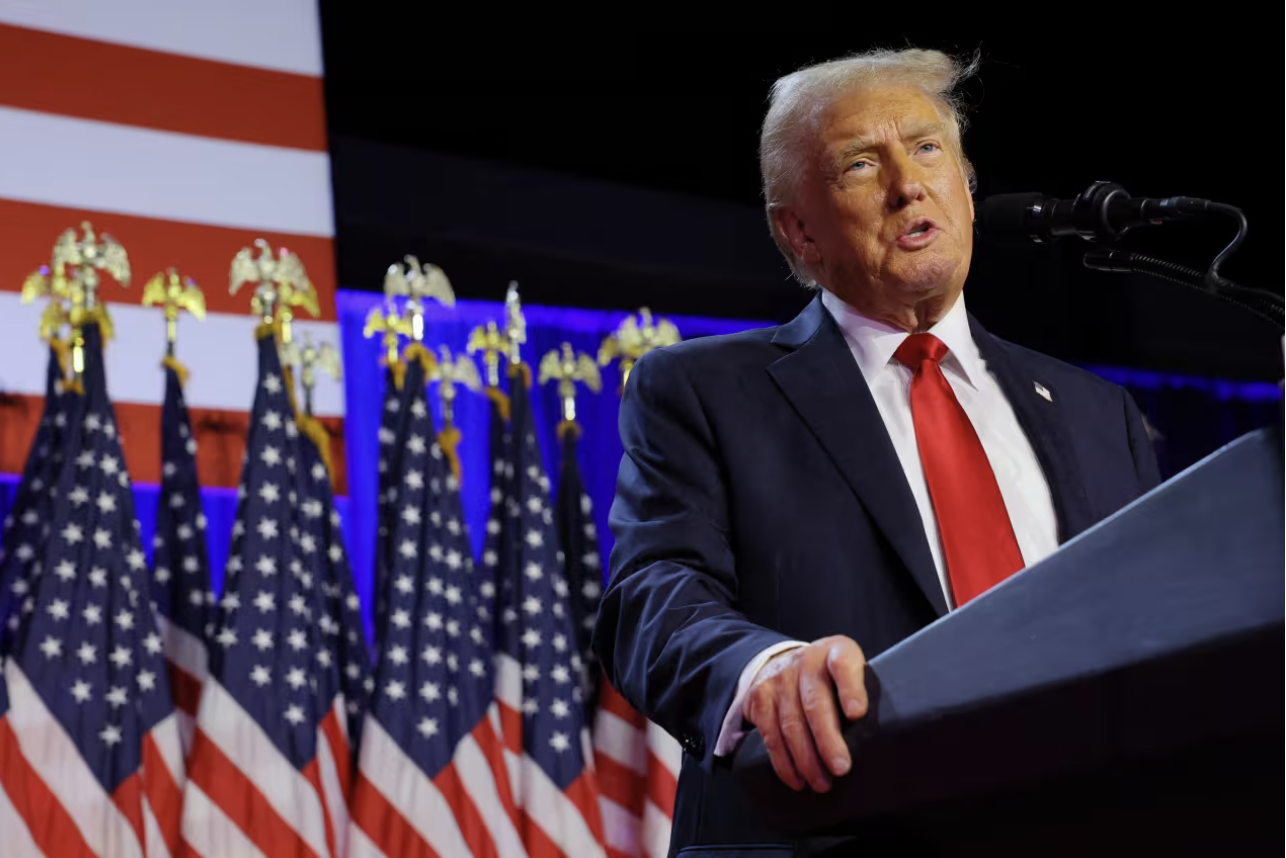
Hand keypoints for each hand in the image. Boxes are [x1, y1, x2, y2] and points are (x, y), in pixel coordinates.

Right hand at [743, 635, 867, 791]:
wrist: (780, 661)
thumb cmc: (828, 677)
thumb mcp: (849, 671)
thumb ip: (861, 692)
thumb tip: (876, 739)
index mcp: (835, 651)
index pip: (843, 664)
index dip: (850, 688)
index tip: (857, 713)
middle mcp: (805, 661)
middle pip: (815, 703)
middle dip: (828, 740)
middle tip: (841, 769)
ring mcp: (779, 678)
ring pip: (791, 724)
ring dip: (807, 760)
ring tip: (822, 783)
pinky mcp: (759, 698)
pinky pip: (771, 735)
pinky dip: (784, 762)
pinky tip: (797, 779)